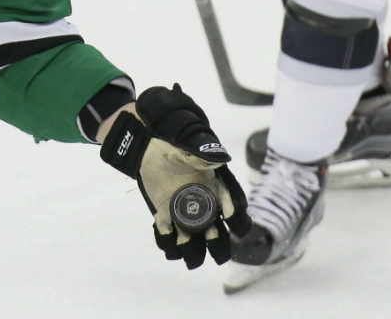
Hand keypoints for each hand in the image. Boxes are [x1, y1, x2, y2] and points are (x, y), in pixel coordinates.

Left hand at [101, 84, 250, 268]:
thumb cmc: (177, 141)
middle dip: (220, 246)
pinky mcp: (165, 218)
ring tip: (182, 240)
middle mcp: (206, 208)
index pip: (237, 212)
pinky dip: (166, 241)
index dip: (239, 221)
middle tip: (212, 237)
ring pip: (196, 245)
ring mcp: (186, 216)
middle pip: (221, 239)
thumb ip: (204, 152)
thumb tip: (219, 159)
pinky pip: (169, 240)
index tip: (232, 218)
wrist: (151, 144)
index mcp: (219, 190)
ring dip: (192, 250)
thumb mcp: (190, 144)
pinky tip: (161, 226)